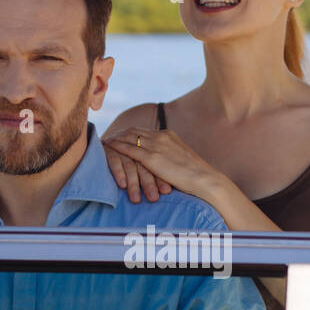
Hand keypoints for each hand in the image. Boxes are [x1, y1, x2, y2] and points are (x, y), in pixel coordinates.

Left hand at [101, 127, 220, 204]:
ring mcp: (156, 145)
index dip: (131, 133)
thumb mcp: (182, 161)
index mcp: (169, 136)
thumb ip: (171, 157)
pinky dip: (117, 146)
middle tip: (109, 137)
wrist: (204, 179)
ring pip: (129, 137)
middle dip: (120, 133)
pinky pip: (129, 149)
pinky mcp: (152, 157)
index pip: (145, 131)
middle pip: (134, 131)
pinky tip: (108, 147)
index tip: (122, 136)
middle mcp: (161, 136)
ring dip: (116, 138)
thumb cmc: (196, 176)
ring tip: (104, 141)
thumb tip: (166, 163)